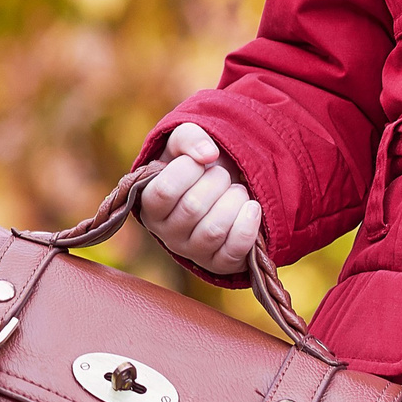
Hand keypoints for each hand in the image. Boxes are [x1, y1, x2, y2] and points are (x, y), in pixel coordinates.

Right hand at [140, 124, 262, 274]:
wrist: (220, 189)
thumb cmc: (196, 164)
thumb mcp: (184, 143)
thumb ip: (189, 138)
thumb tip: (208, 154)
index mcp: (150, 204)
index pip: (163, 191)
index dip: (187, 169)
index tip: (198, 161)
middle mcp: (166, 233)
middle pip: (192, 208)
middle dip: (216, 181)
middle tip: (222, 174)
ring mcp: (192, 252)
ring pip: (214, 230)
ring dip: (233, 201)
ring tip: (236, 190)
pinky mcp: (218, 263)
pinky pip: (234, 250)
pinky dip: (248, 225)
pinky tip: (252, 208)